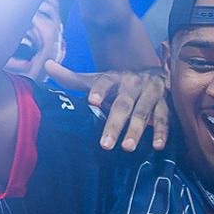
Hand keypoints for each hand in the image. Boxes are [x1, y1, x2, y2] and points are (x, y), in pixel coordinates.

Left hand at [46, 63, 171, 150]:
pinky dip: (162, 132)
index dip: (99, 90)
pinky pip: (165, 118)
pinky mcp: (167, 103)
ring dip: (137, 130)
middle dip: (115, 124)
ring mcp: (152, 93)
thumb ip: (73, 78)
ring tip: (127, 148)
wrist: (156, 75)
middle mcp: (134, 83)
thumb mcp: (98, 79)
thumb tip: (47, 65)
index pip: (105, 81)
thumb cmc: (121, 84)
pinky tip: (157, 146)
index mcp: (115, 77)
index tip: (92, 101)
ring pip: (144, 112)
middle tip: (106, 145)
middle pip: (123, 104)